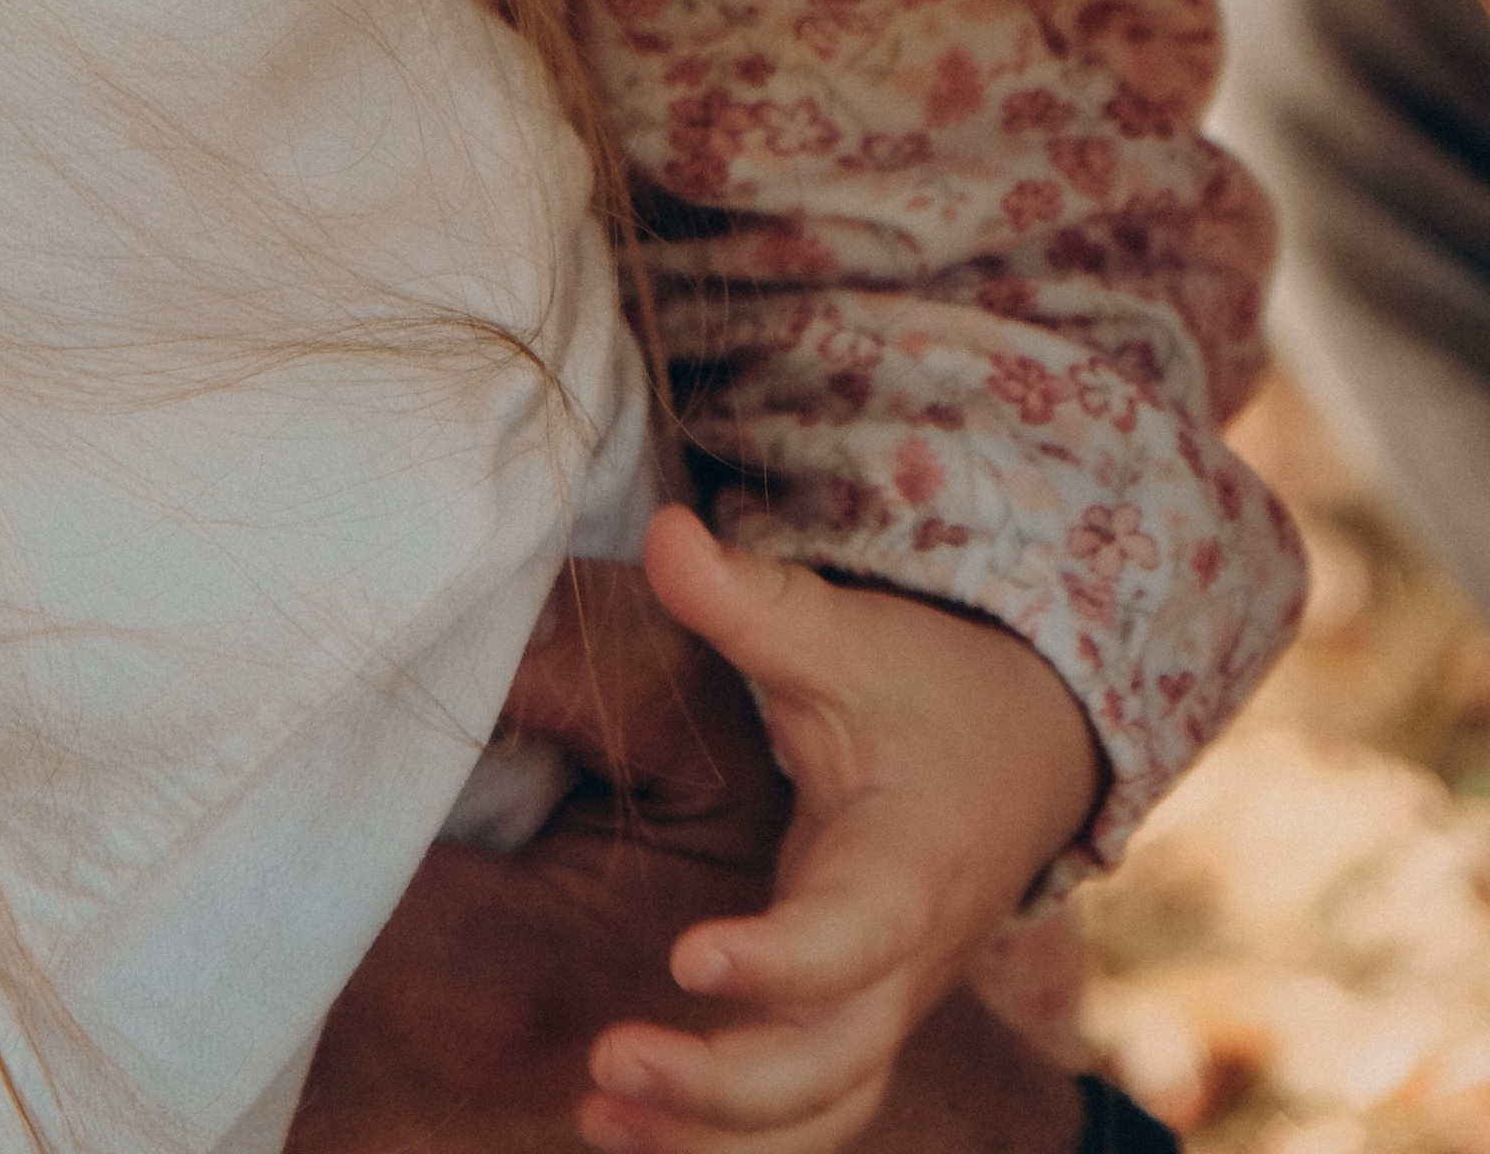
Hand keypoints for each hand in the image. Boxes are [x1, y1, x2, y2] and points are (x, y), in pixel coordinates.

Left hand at [289, 545, 1084, 1153]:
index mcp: (904, 866)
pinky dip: (730, 1145)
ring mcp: (885, 1008)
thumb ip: (750, 600)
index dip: (778, 963)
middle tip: (607, 1062)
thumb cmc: (927, 691)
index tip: (687, 959)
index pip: (849, 938)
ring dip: (714, 1140)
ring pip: (820, 1114)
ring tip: (595, 1120)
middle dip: (722, 1086)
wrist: (1029, 752)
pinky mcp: (858, 1027)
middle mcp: (903, 962)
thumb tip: (662, 532)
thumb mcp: (846, 635)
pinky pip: (810, 1116)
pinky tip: (620, 1132)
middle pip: (830, 1067)